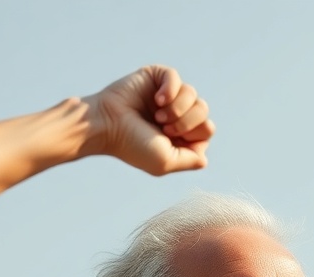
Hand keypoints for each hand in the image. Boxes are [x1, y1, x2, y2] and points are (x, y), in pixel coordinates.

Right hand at [83, 65, 214, 175]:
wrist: (106, 125)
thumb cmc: (132, 145)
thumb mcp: (165, 162)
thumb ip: (190, 160)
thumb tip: (204, 159)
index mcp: (180, 134)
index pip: (207, 129)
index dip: (194, 133)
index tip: (171, 138)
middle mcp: (176, 114)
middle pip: (204, 110)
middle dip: (187, 121)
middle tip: (163, 126)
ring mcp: (167, 95)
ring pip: (193, 93)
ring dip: (177, 108)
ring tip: (157, 115)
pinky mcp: (155, 78)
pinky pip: (175, 77)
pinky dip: (169, 90)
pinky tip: (156, 99)